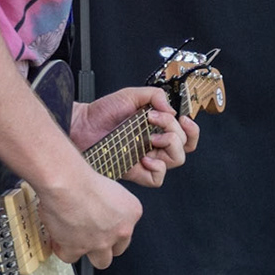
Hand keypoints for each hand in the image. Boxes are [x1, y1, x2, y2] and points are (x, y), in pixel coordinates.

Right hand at [34, 163, 141, 268]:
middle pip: (118, 249)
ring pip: (101, 261)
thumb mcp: (110, 188)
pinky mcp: (78, 250)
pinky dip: (64, 249)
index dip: (113, 228)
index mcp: (132, 212)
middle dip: (106, 244)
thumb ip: (110, 205)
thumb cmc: (84, 178)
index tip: (104, 225)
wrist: (66, 182)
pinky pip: (71, 257)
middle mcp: (120, 230)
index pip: (127, 230)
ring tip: (77, 240)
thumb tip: (101, 210)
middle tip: (93, 234)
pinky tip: (59, 239)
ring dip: (89, 252)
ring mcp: (101, 243)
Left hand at [71, 85, 199, 188]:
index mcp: (158, 127)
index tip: (183, 118)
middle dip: (175, 131)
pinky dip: (157, 168)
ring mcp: (147, 158)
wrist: (82, 125)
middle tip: (156, 122)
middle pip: (185, 146)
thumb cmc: (102, 112)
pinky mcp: (135, 171)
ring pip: (175, 160)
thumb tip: (172, 108)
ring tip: (153, 138)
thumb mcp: (131, 95)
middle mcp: (155, 144)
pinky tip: (146, 157)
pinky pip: (156, 178)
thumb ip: (154, 95)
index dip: (192, 129)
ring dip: (170, 146)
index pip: (186, 134)